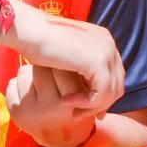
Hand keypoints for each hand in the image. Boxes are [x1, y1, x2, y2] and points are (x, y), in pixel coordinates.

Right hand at [4, 1, 124, 114]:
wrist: (30, 31)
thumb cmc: (39, 44)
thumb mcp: (67, 58)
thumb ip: (81, 71)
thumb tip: (90, 92)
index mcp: (104, 40)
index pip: (114, 75)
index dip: (102, 97)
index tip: (85, 110)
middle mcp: (109, 44)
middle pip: (116, 84)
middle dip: (99, 105)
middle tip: (77, 115)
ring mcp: (106, 52)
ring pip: (110, 92)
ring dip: (89, 107)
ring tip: (70, 111)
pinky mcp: (98, 62)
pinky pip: (101, 94)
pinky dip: (85, 103)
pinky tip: (65, 101)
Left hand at [6, 64, 98, 146]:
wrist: (61, 137)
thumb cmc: (75, 105)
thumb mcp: (84, 91)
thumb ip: (79, 72)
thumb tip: (63, 43)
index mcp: (71, 99)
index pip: (59, 66)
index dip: (58, 60)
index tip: (61, 63)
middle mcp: (51, 106)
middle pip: (40, 67)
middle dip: (44, 65)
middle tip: (50, 72)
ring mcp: (31, 110)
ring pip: (24, 72)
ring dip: (30, 73)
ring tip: (40, 85)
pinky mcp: (16, 113)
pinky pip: (12, 84)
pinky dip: (19, 84)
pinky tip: (29, 94)